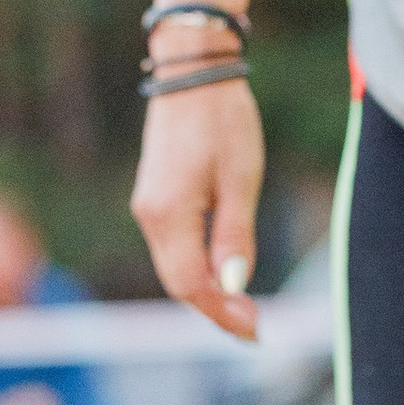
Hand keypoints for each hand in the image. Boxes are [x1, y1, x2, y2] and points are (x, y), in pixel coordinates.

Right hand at [131, 78, 264, 339]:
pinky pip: (173, 246)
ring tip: (244, 307)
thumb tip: (233, 285)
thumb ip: (235, 236)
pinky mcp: (155, 197)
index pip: (191, 284)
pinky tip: (222, 273)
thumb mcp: (240, 180)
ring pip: (174, 266)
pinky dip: (197, 267)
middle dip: (215, 309)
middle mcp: (149, 216)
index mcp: (169, 214)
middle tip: (254, 326)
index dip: (222, 313)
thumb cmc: (223, 121)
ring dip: (207, 291)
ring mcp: (148, 206)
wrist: (192, 74)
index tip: (255, 330)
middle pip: (178, 282)